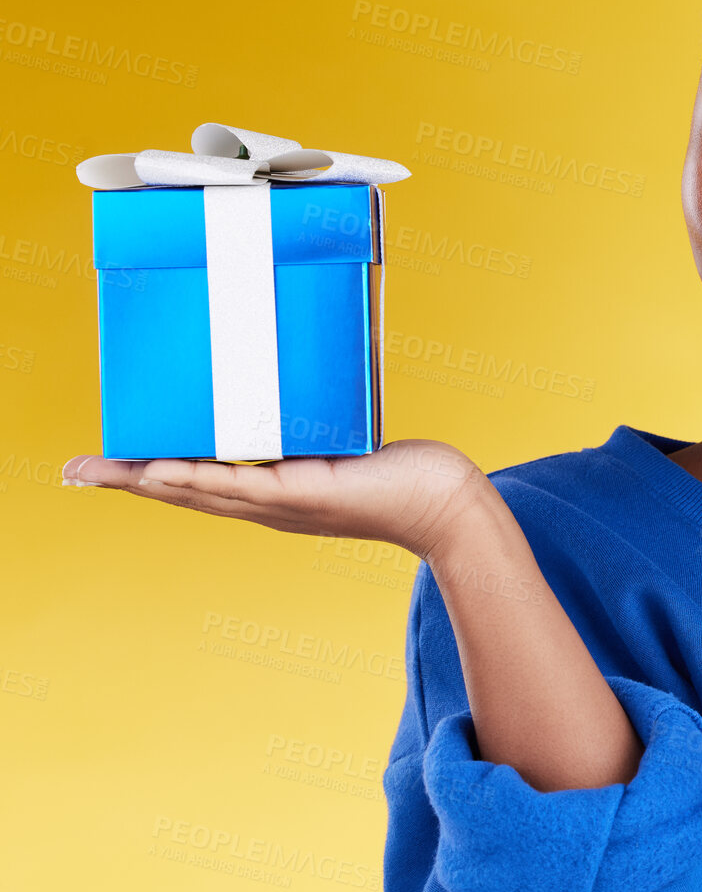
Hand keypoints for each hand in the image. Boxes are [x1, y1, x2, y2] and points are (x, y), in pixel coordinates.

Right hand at [60, 440, 494, 559]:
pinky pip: (244, 485)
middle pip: (181, 492)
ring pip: (201, 490)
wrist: (443, 504)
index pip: (195, 483)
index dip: (145, 474)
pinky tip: (163, 471)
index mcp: (268, 493)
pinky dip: (201, 478)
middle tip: (69, 471)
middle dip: (125, 481)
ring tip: (96, 471)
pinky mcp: (306, 494)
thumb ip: (307, 427)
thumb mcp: (338, 445)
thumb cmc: (398, 474)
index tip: (98, 467)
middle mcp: (267, 504)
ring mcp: (283, 503)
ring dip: (147, 480)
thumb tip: (287, 386)